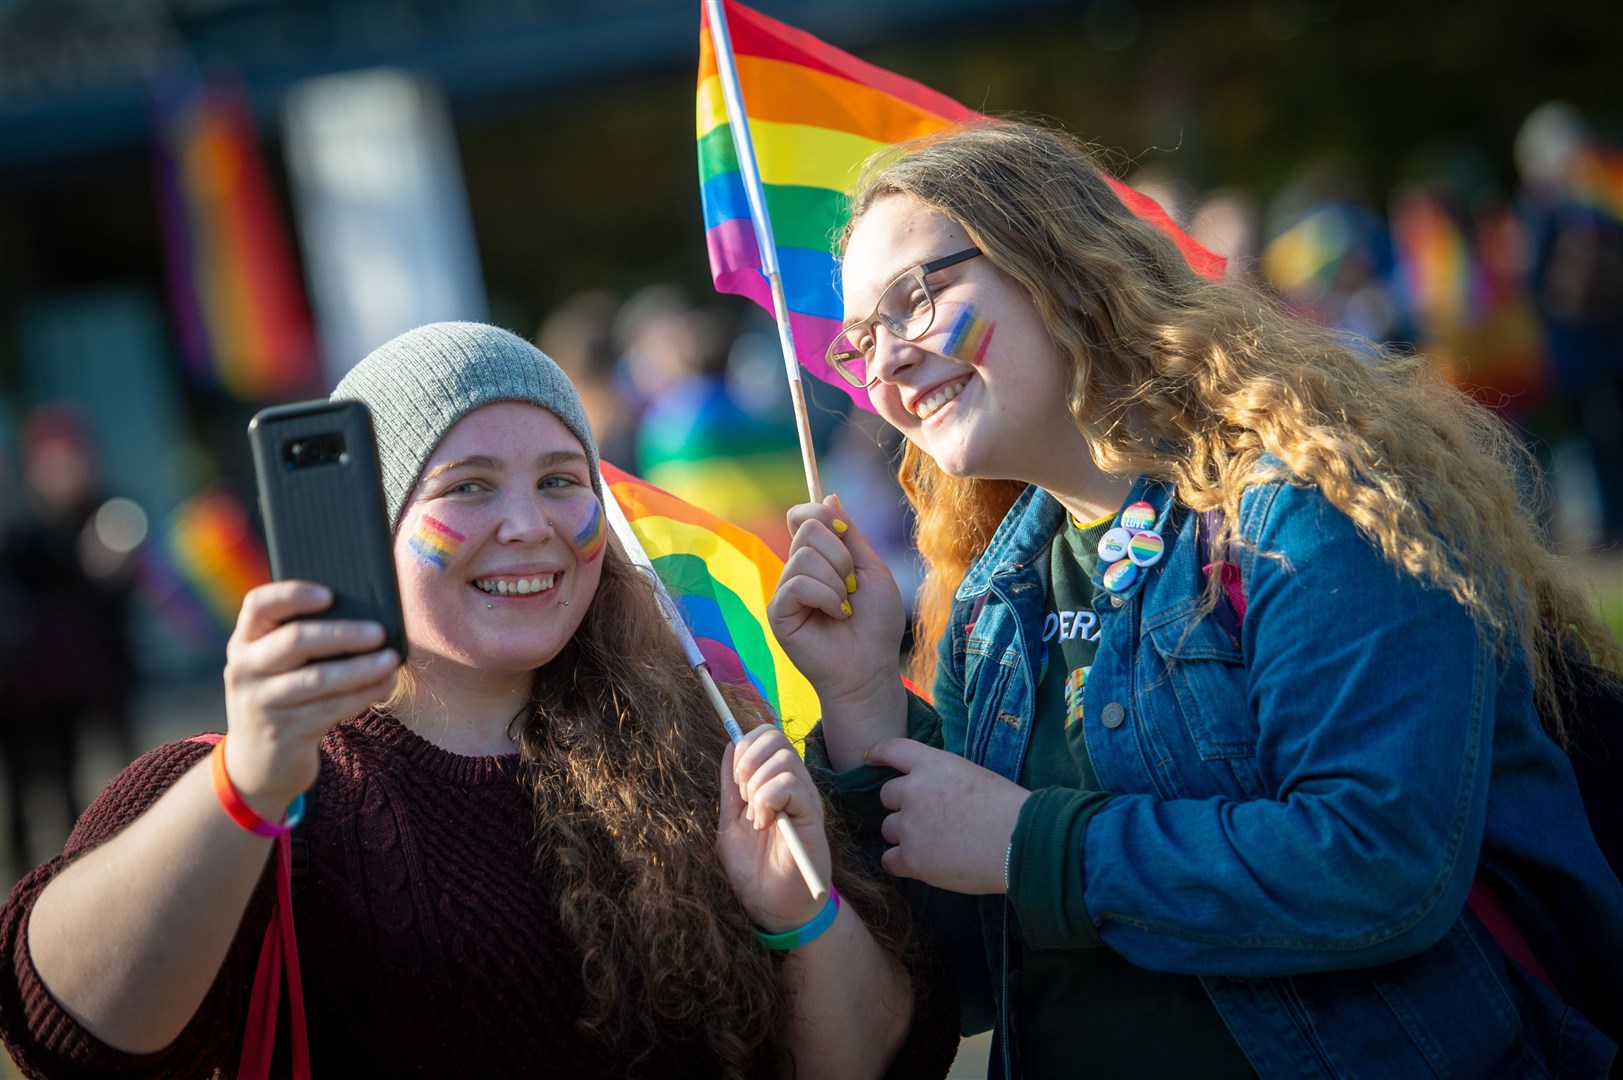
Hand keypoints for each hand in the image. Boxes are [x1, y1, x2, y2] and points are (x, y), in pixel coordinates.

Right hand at [222, 580, 399, 815]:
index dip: (293, 594)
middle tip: (379, 632)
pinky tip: (385, 684)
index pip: (259, 604)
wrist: (259, 762)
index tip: (330, 594)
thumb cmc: (284, 695)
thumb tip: (368, 618)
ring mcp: (260, 702)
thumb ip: (306, 641)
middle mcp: (245, 668)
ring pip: (316, 679)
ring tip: (391, 660)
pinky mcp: (282, 732)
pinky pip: (330, 708)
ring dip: (360, 668)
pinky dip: (362, 694)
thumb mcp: (279, 666)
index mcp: (245, 640)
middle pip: (294, 640)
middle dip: (341, 634)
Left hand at [717, 726, 833, 930]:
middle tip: (743, 797)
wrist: (775, 908)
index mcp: (774, 782)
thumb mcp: (730, 822)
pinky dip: (768, 801)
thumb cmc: (754, 871)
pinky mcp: (812, 815)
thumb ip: (731, 787)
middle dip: (748, 762)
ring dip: (757, 788)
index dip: (745, 747)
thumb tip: (730, 745)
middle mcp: (793, 784)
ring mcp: (805, 798)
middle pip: (775, 737)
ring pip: (783, 759)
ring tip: (757, 819)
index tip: (735, 781)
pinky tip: (766, 824)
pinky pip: (790, 785)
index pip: (766, 736)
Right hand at [769, 495, 906, 714]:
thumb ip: (849, 534)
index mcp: (818, 557)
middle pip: (807, 528)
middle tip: (852, 587)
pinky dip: (826, 597)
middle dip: (841, 555)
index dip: (822, 516)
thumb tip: (828, 496)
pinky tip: (836, 616)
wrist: (871, 666)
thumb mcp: (871, 569)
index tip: (846, 536)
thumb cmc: (875, 624)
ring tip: (844, 607)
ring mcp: (785, 590)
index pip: (802, 515)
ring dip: (837, 581)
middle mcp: (797, 570)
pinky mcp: (778, 612)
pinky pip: (797, 584)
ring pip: (804, 556)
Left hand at [866, 738, 1031, 894]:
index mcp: (932, 764)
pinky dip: (900, 862)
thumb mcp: (973, 775)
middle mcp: (914, 790)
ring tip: (933, 844)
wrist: (1018, 841)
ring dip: (904, 835)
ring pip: (888, 828)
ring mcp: (910, 825)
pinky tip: (919, 864)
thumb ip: (944, 779)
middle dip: (902, 806)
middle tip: (928, 819)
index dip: (878, 753)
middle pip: (888, 796)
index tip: (869, 758)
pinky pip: (888, 860)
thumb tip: (934, 793)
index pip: (893, 749)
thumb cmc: (1008, 808)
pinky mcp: (912, 858)